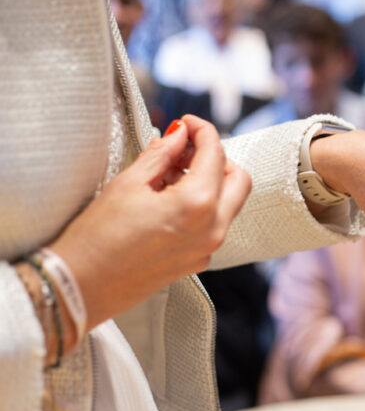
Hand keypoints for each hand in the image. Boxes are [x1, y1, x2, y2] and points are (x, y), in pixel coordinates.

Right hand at [49, 115, 250, 329]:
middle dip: (216, 157)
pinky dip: (202, 205)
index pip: (215, 153)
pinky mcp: (198, 260)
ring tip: (171, 173)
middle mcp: (212, 229)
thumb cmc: (97, 238)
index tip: (187, 123)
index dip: (202, 131)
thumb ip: (161, 155)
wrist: (81, 286)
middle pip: (238, 178)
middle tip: (185, 148)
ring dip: (211, 181)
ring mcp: (208, 248)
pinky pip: (214, 224)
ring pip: (229, 202)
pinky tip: (170, 199)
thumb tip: (179, 135)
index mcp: (198, 205)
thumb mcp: (128, 184)